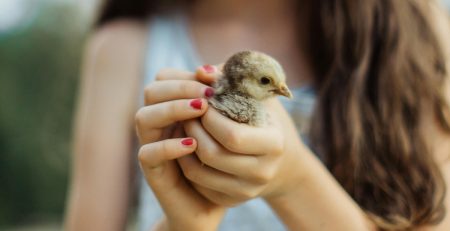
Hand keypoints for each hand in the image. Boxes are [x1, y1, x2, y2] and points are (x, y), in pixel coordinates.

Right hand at [135, 68, 224, 230]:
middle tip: (208, 94)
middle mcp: (159, 123)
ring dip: (172, 109)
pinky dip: (169, 146)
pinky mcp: (154, 171)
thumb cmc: (226, 157)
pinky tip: (193, 144)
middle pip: (151, 91)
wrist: (215, 199)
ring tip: (202, 110)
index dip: (185, 74)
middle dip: (180, 87)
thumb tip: (215, 70)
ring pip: (143, 117)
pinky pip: (148, 153)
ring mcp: (153, 145)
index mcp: (173, 108)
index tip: (213, 77)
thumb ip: (221, 99)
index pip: (164, 78)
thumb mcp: (228, 125)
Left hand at [177, 67, 305, 205]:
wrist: (282, 163)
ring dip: (183, 146)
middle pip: (212, 155)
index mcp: (274, 144)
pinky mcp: (232, 200)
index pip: (232, 136)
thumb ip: (232, 80)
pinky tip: (187, 146)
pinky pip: (198, 185)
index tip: (202, 101)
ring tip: (184, 127)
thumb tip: (202, 70)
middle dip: (193, 129)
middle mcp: (263, 172)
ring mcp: (248, 190)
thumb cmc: (266, 121)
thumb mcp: (258, 97)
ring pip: (199, 173)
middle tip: (187, 113)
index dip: (210, 118)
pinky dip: (186, 164)